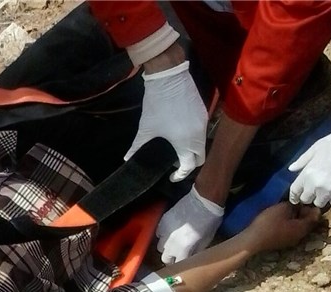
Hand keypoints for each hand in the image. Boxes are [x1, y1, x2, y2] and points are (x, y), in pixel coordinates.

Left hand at [126, 61, 207, 182]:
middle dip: (190, 164)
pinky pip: (201, 131)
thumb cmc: (156, 105)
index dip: (180, 174)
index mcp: (185, 143)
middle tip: (175, 164)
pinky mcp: (203, 112)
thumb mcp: (145, 129)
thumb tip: (127, 159)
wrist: (169, 77)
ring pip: (202, 144)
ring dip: (192, 150)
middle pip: (200, 157)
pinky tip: (180, 134)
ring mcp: (203, 123)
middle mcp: (199, 135)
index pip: (189, 166)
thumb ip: (136, 147)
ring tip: (176, 149)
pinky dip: (194, 137)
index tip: (172, 176)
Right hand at [156, 185, 224, 263]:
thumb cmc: (210, 220)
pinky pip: (158, 233)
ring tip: (174, 243)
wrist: (203, 200)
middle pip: (165, 258)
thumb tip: (191, 257)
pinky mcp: (162, 221)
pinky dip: (162, 235)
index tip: (183, 263)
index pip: (177, 264)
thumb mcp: (207, 239)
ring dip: (166, 247)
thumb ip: (197, 251)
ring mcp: (165, 231)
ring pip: (160, 246)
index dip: (180, 265)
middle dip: (171, 258)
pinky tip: (170, 232)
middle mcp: (171, 242)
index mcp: (184, 249)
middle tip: (178, 254)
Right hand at [243, 202, 319, 252]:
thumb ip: (293, 205)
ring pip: (298, 228)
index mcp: (302, 228)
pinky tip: (281, 219)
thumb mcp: (281, 208)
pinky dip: (289, 225)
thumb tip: (298, 205)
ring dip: (296, 219)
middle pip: (307, 224)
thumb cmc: (268, 223)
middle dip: (304, 214)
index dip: (313, 208)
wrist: (253, 240)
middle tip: (298, 204)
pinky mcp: (281, 243)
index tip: (308, 200)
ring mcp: (290, 241)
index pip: (314, 217)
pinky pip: (290, 232)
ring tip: (289, 211)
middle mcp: (299, 236)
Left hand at [288, 128, 330, 207]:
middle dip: (308, 196)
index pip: (294, 191)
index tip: (295, 199)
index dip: (294, 196)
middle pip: (306, 199)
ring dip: (321, 198)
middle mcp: (315, 185)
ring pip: (320, 203)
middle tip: (313, 191)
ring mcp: (329, 190)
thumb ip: (302, 160)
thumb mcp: (316, 147)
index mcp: (307, 173)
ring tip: (325, 190)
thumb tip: (291, 168)